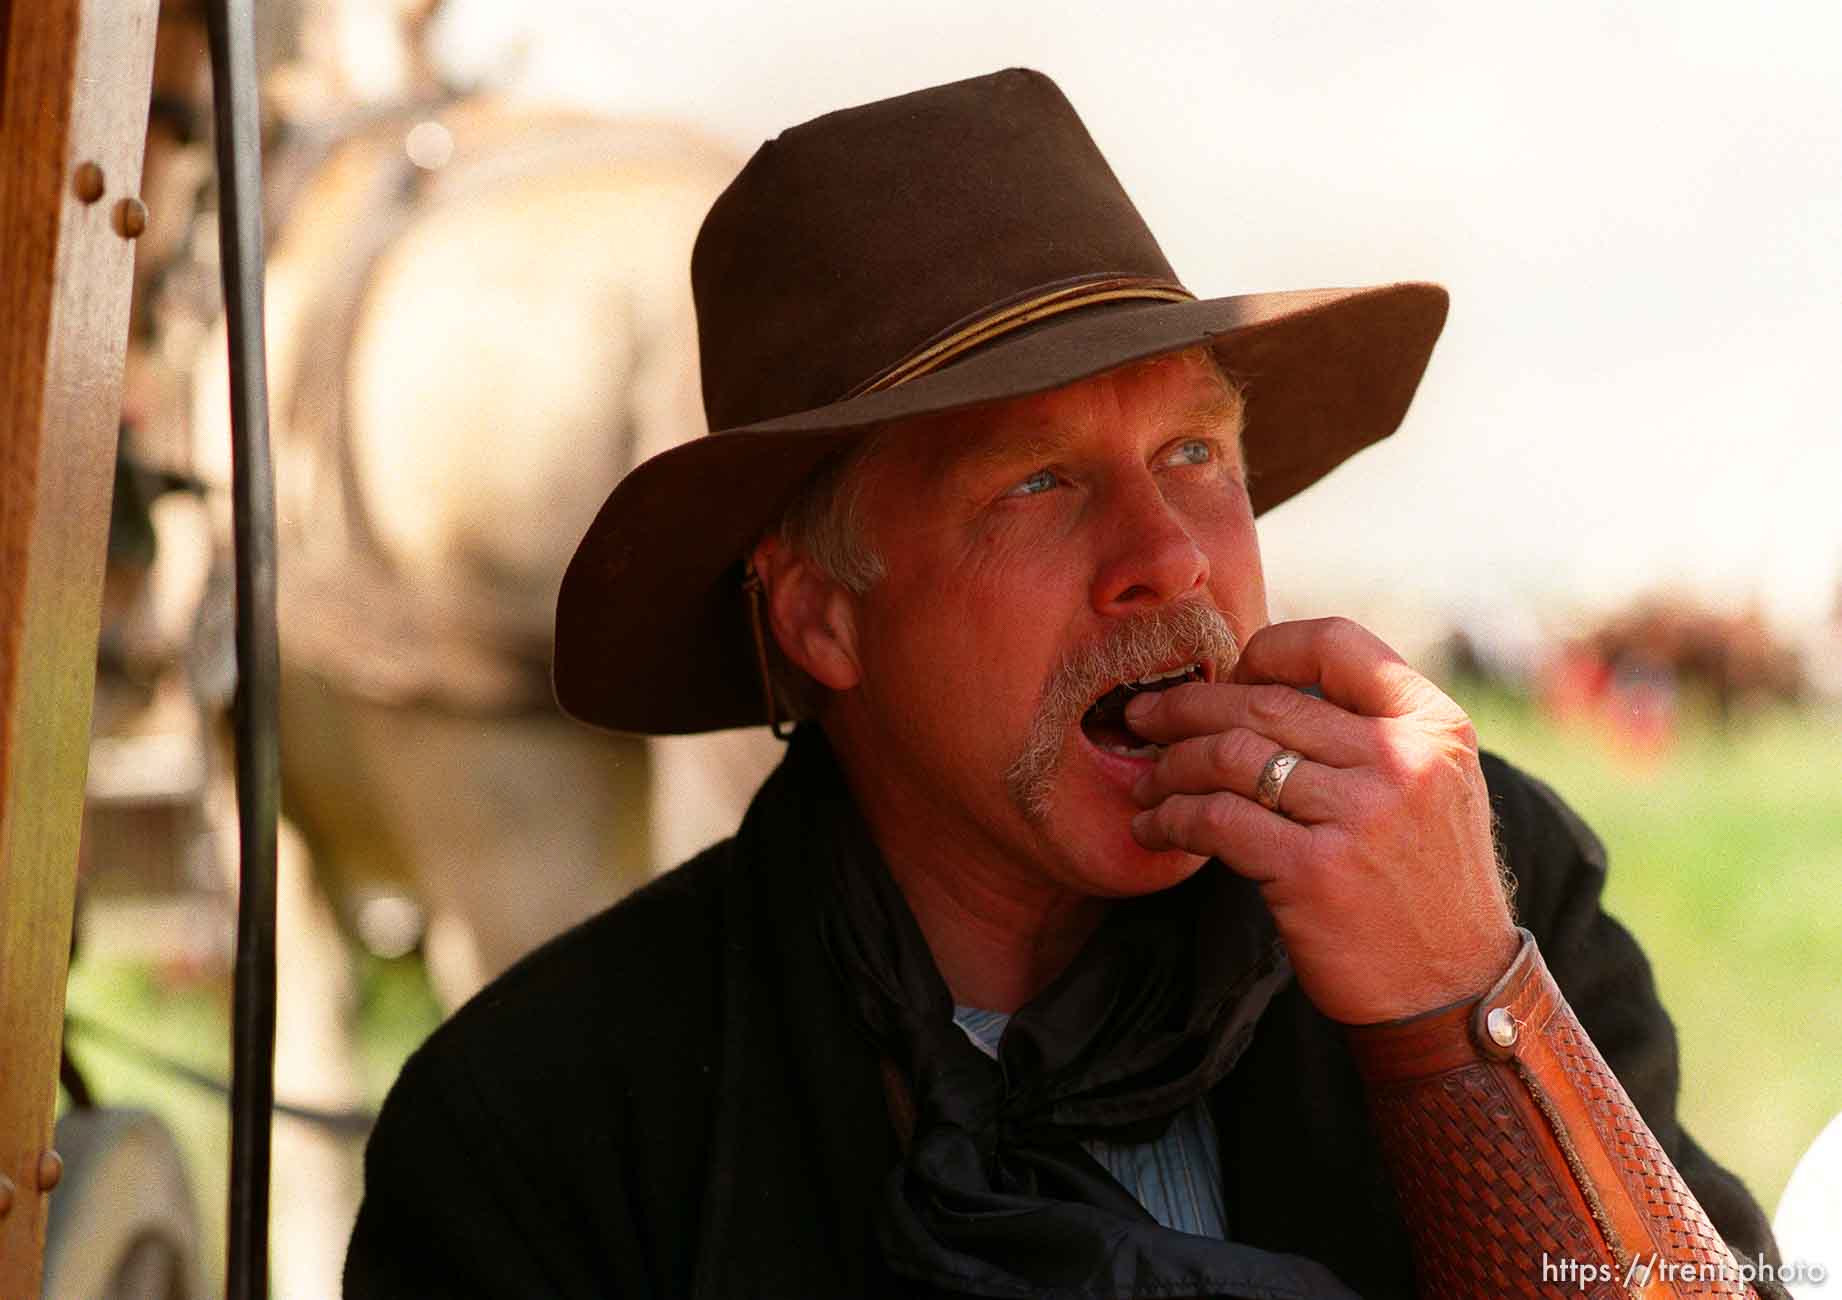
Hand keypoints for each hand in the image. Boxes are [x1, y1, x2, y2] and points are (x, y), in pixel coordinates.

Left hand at [1125, 617, 1517, 1023]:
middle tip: (1144, 717)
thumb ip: (1370, 732)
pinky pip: (1216, 820)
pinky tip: (1155, 828)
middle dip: (1187, 706)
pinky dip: (1172, 819)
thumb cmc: (1427, 887)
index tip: (1228, 674)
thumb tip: (1262, 686)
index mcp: (1434, 726)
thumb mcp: (1433, 787)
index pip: (1337, 644)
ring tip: (1149, 782)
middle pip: (1265, 701)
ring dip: (1172, 766)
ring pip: (1230, 756)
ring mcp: (1360, 815)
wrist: (1455, 993)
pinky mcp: (1314, 871)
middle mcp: (1402, 760)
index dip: (1267, 650)